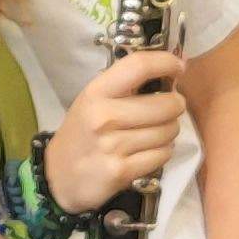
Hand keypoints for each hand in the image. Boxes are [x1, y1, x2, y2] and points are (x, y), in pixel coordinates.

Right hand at [39, 45, 183, 216]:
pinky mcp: (122, 171)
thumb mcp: (93, 100)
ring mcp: (113, 146)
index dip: (166, 62)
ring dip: (169, 131)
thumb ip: (126, 85)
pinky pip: (163, 155)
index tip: (179, 66)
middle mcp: (104, 117)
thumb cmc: (82, 132)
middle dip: (175, 105)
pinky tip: (149, 151)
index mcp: (96, 92)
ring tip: (155, 132)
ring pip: (168, 131)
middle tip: (168, 108)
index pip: (139, 66)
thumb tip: (173, 68)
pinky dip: (163, 152)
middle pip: (165, 104)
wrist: (59, 176)